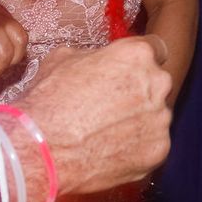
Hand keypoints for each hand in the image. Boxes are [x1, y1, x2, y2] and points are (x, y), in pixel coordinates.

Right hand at [14, 37, 172, 201]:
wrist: (41, 148)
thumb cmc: (49, 99)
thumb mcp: (64, 58)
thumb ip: (95, 55)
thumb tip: (99, 60)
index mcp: (137, 54)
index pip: (154, 50)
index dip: (138, 63)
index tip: (128, 73)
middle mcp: (158, 83)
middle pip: (157, 84)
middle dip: (141, 92)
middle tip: (112, 107)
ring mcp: (161, 118)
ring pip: (155, 116)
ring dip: (139, 122)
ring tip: (106, 133)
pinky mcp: (159, 150)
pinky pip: (152, 145)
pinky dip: (136, 149)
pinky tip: (110, 151)